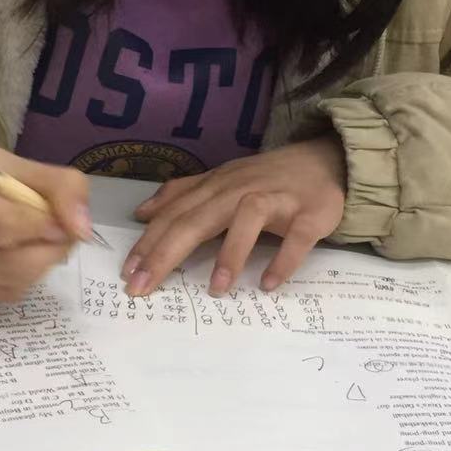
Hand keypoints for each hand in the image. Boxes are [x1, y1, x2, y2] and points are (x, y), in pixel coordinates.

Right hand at [0, 136, 90, 300]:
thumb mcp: (5, 160)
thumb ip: (55, 185)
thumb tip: (83, 230)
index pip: (4, 226)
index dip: (45, 226)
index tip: (62, 220)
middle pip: (7, 266)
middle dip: (48, 253)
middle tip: (60, 236)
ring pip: (1, 287)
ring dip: (35, 268)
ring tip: (39, 243)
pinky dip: (11, 278)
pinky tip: (9, 254)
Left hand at [123, 136, 347, 297]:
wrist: (324, 160)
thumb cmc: (266, 178)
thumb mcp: (220, 180)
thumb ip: (181, 195)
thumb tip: (142, 212)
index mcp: (216, 186)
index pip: (174, 214)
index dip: (148, 242)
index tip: (126, 274)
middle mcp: (240, 190)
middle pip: (198, 218)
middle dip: (166, 253)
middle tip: (143, 287)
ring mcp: (276, 200)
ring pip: (246, 220)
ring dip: (229, 254)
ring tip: (214, 289)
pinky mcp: (310, 213)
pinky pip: (296, 238)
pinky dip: (283, 260)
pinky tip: (268, 284)